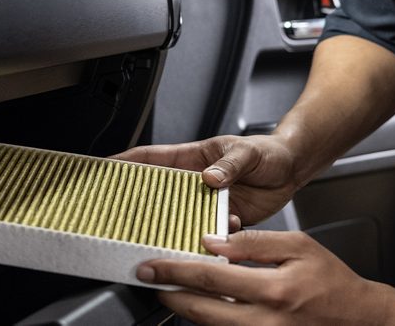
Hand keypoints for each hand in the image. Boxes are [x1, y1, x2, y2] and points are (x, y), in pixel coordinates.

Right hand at [111, 135, 298, 228]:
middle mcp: (194, 182)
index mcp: (192, 158)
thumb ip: (229, 164)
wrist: (292, 169)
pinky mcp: (222, 220)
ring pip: (180, 219)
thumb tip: (211, 177)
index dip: (124, 165)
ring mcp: (206, 203)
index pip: (150, 159)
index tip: (102, 172)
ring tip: (170, 239)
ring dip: (176, 230)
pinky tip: (214, 242)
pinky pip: (207, 234)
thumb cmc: (268, 152)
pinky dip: (208, 241)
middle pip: (157, 195)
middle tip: (124, 218)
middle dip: (139, 206)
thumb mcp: (248, 151)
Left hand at [138, 230, 394, 325]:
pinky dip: (207, 321)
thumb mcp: (299, 247)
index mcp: (274, 289)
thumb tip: (215, 241)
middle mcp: (265, 320)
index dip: (176, 270)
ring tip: (172, 291)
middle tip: (150, 280)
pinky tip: (201, 307)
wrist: (356, 319)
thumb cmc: (331, 282)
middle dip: (169, 294)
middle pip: (200, 311)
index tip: (154, 265)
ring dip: (185, 309)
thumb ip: (255, 243)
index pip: (211, 277)